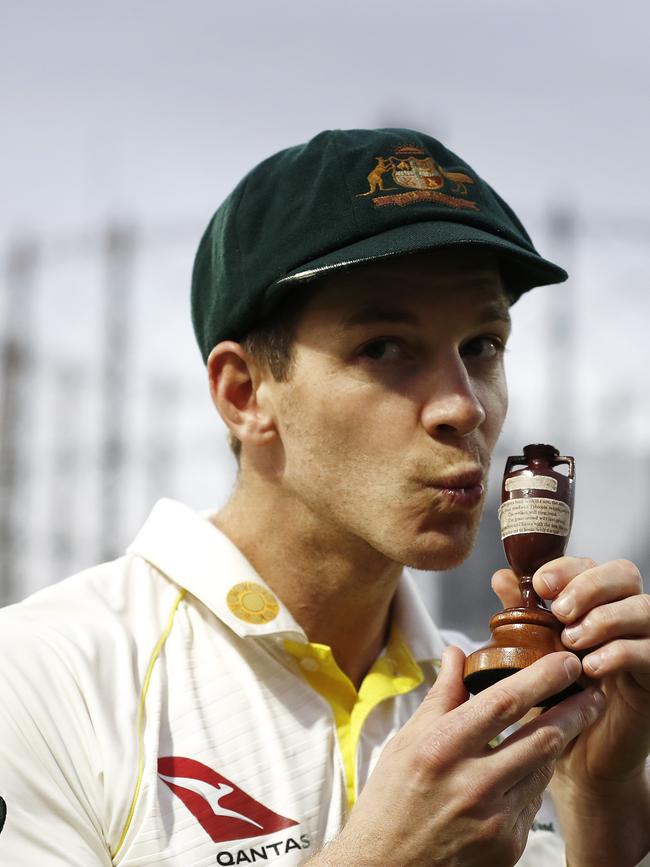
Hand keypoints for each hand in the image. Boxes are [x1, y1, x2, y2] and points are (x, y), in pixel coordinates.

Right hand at [308, 646, 604, 866]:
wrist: (387, 864)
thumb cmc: (392, 798)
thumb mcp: (408, 739)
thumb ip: (442, 695)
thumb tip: (456, 654)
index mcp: (442, 748)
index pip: (504, 703)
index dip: (541, 678)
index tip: (565, 662)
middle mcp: (472, 784)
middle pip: (541, 737)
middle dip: (575, 709)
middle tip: (592, 689)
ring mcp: (495, 818)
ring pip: (542, 768)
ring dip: (560, 740)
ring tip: (573, 717)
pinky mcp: (508, 844)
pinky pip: (532, 799)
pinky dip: (533, 777)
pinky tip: (528, 765)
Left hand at [493, 557, 649, 788]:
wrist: (579, 756)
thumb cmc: (556, 698)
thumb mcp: (534, 651)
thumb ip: (523, 613)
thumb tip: (502, 577)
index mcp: (596, 602)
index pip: (591, 564)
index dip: (567, 568)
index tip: (541, 585)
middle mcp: (625, 616)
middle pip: (624, 573)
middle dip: (589, 586)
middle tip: (560, 612)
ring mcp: (646, 643)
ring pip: (643, 607)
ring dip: (603, 618)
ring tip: (571, 641)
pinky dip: (620, 652)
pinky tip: (591, 666)